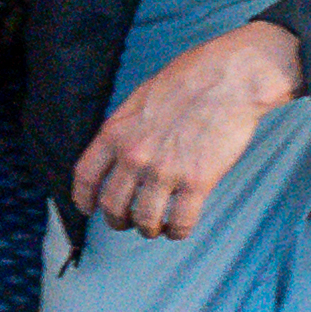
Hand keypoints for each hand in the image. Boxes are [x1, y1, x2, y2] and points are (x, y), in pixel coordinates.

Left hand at [69, 18, 301, 241]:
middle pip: (112, 205)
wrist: (227, 79)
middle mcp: (134, 155)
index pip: (85, 176)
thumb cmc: (187, 83)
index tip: (88, 208)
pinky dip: (177, 232)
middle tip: (127, 222)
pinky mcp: (197, 182)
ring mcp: (164, 171)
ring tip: (155, 227)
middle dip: (117, 220)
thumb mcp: (139, 102)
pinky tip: (178, 227)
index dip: (83, 198)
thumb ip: (126, 131)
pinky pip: (180, 223)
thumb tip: (120, 156)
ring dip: (148, 229)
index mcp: (115, 132)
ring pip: (144, 221)